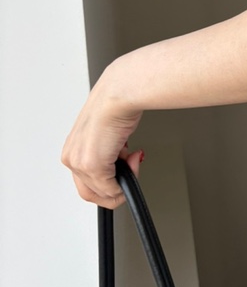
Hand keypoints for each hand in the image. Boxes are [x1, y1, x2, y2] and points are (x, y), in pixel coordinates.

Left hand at [61, 67, 143, 207]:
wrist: (118, 94)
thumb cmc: (114, 104)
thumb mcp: (107, 132)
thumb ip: (107, 151)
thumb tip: (119, 163)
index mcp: (73, 149)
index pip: (85, 181)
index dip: (108, 181)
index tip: (123, 171)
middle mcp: (73, 157)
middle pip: (91, 192)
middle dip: (115, 187)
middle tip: (130, 172)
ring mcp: (81, 163)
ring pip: (103, 192)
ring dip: (124, 180)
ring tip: (133, 158)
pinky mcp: (93, 166)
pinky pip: (111, 189)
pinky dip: (128, 178)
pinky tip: (134, 156)